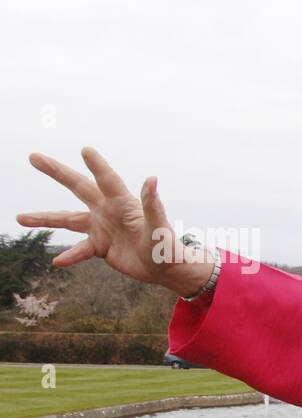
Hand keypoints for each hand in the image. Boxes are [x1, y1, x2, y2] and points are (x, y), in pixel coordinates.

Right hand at [16, 147, 211, 295]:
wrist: (165, 268)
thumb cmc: (166, 246)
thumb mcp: (158, 226)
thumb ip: (152, 204)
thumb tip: (151, 179)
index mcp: (123, 203)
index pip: (107, 179)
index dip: (97, 165)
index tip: (85, 150)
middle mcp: (108, 210)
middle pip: (78, 186)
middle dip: (56, 172)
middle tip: (34, 157)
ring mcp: (101, 227)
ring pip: (68, 219)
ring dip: (45, 218)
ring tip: (20, 218)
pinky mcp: (99, 246)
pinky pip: (80, 250)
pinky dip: (70, 255)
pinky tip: (58, 261)